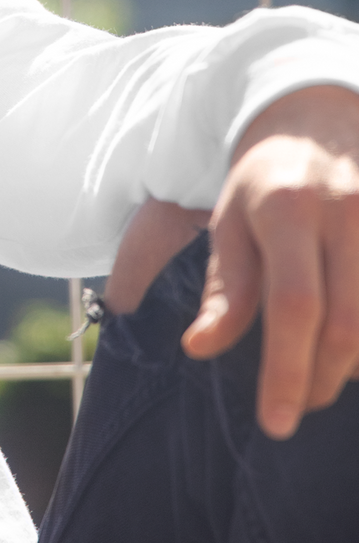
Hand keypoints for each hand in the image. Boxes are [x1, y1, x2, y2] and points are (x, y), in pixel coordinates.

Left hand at [182, 84, 358, 438]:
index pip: (293, 307)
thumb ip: (226, 289)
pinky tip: (349, 351)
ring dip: (350, 366)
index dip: (286, 370)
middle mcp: (346, 216)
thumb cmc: (263, 182)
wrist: (317, 119)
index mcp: (287, 211)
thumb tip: (199, 349)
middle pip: (346, 324)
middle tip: (294, 408)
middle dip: (320, 379)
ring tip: (317, 380)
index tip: (274, 422)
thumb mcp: (229, 224)